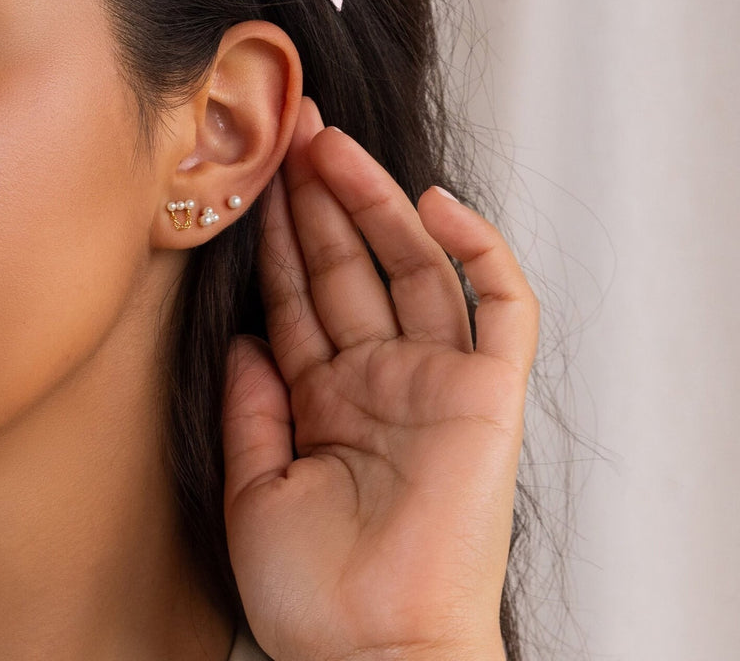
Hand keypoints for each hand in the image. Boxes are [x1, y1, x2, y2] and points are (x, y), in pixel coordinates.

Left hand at [222, 98, 537, 660]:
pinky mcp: (490, 392)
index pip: (301, 298)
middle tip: (292, 132)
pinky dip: (475, 250)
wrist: (372, 653)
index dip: (278, 241)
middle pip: (350, 266)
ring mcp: (437, 378)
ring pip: (409, 265)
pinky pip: (499, 307)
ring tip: (331, 145)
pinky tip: (432, 203)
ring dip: (373, 201)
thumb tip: (243, 335)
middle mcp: (382, 377)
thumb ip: (251, 405)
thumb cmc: (314, 593)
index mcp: (328, 398)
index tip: (253, 182)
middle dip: (318, 199)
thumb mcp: (255, 486)